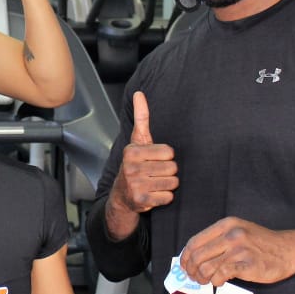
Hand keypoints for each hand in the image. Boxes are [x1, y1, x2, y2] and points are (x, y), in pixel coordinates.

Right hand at [109, 91, 178, 214]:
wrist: (122, 196)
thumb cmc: (135, 165)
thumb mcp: (137, 141)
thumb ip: (141, 117)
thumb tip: (139, 93)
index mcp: (132, 150)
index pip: (170, 152)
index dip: (166, 157)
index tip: (154, 160)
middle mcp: (131, 167)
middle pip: (172, 168)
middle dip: (168, 172)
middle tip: (154, 174)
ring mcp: (135, 185)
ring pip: (172, 183)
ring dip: (167, 185)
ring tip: (154, 184)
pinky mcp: (141, 200)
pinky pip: (168, 197)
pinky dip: (164, 198)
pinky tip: (153, 194)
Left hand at [181, 217, 294, 285]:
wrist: (289, 250)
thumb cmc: (260, 244)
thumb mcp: (237, 232)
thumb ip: (217, 240)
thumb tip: (192, 257)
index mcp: (226, 224)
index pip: (194, 242)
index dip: (185, 257)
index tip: (184, 267)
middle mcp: (231, 234)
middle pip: (197, 256)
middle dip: (192, 270)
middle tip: (195, 278)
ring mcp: (240, 249)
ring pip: (207, 267)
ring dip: (203, 278)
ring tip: (207, 281)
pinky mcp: (248, 264)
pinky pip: (222, 275)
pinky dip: (217, 281)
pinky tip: (220, 282)